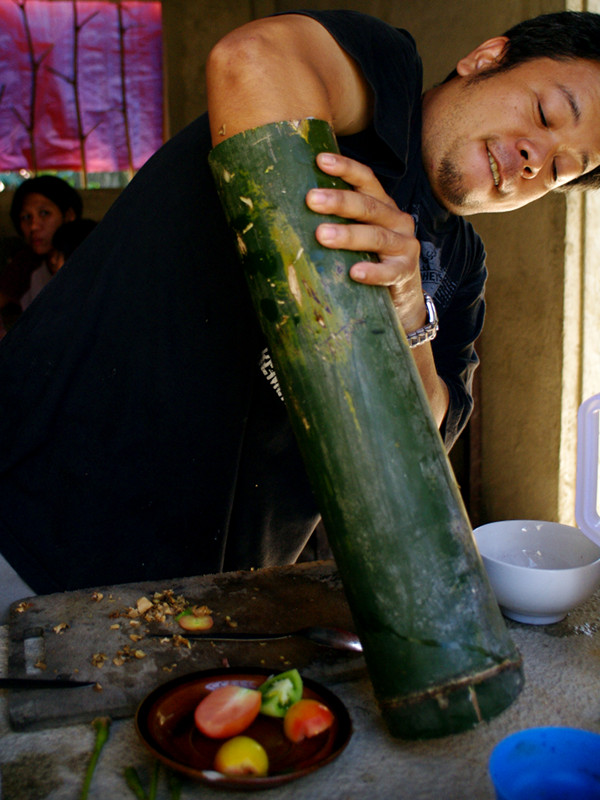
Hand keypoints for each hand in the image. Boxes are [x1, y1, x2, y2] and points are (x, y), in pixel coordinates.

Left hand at [305, 152, 426, 332]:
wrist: (402, 299)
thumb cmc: (371, 261)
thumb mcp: (357, 237)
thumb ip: (337, 221)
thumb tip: (288, 209)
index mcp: (383, 206)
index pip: (366, 180)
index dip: (345, 168)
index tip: (319, 160)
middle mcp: (397, 221)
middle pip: (367, 206)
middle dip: (339, 201)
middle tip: (311, 199)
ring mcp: (404, 246)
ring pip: (376, 236)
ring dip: (348, 235)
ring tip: (322, 235)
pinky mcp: (405, 273)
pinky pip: (388, 272)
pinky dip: (372, 272)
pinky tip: (355, 273)